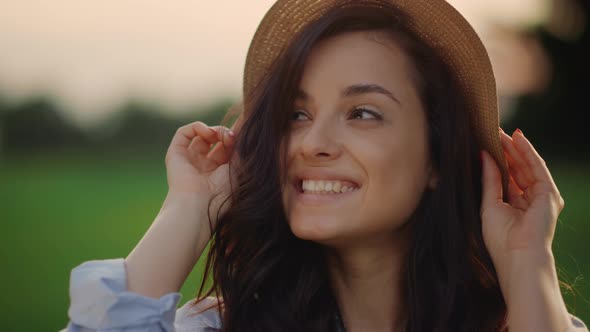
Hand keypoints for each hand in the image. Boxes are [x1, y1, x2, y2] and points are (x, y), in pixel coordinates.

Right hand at [164, 121, 236, 221]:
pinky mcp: (175, 154)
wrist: (198, 203)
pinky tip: (208, 133)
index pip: (227, 148)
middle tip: (232, 136)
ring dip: (214, 130)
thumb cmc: (221, 192)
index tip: (243, 132)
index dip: (235, 138)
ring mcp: (189, 160)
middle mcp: (203, 166)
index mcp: (219, 173)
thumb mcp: (237, 168)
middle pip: (216, 140)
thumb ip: (239, 148)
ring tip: (220, 135)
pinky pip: (184, 133)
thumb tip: (242, 130)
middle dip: (226, 134)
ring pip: (201, 135)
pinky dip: (197, 127)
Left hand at [480, 128, 563, 271]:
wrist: (518, 256)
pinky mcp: (549, 194)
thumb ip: (489, 179)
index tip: (483, 142)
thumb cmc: (500, 238)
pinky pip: (537, 167)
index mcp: (513, 205)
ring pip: (526, 165)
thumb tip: (483, 154)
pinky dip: (527, 151)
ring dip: (514, 147)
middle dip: (504, 150)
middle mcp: (528, 200)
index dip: (496, 159)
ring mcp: (540, 197)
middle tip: (491, 131)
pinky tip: (517, 138)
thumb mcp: (489, 204)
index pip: (505, 177)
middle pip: (516, 169)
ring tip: (500, 131)